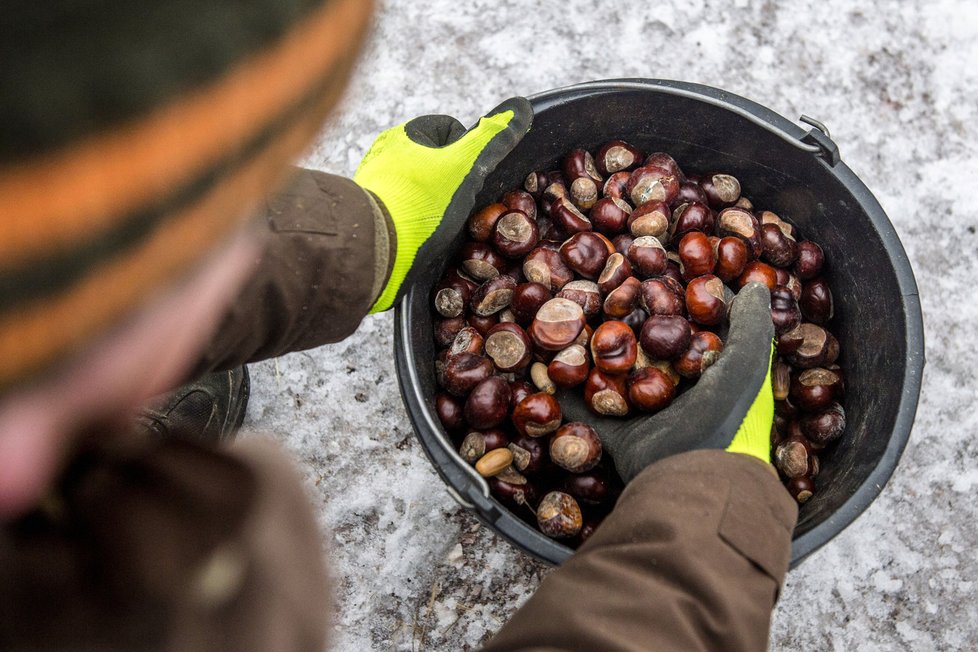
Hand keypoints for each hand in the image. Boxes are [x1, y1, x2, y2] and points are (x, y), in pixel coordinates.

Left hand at [354, 98, 532, 312]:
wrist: (373, 251)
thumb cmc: (420, 204)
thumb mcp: (465, 168)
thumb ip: (492, 140)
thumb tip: (520, 108)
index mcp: (402, 135)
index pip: (449, 130)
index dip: (468, 152)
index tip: (471, 178)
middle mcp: (382, 155)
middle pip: (434, 161)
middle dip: (449, 181)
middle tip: (459, 205)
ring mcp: (373, 187)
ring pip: (418, 188)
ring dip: (432, 203)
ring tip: (440, 224)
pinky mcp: (369, 217)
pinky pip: (403, 213)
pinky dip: (415, 222)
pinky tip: (421, 237)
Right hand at [558, 283, 775, 482]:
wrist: (694, 478)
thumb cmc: (727, 418)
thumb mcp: (747, 365)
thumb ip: (750, 326)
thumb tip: (754, 285)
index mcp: (708, 374)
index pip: (686, 327)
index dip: (669, 300)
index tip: (649, 271)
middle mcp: (675, 391)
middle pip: (643, 345)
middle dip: (624, 319)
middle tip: (603, 287)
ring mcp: (643, 413)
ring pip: (612, 371)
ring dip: (592, 348)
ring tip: (572, 315)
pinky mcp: (615, 433)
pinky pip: (585, 406)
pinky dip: (566, 389)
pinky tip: (548, 362)